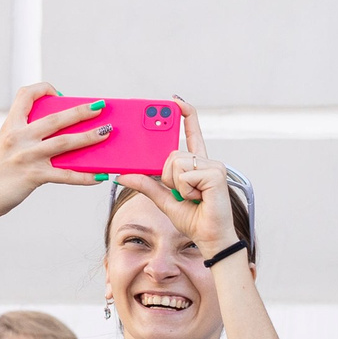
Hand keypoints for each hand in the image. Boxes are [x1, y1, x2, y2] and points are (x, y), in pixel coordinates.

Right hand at [0, 85, 114, 216]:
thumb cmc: (0, 170)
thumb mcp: (8, 145)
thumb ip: (28, 135)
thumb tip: (64, 132)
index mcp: (10, 125)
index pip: (25, 95)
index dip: (43, 89)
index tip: (59, 95)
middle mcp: (17, 137)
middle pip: (54, 118)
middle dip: (80, 111)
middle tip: (100, 107)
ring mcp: (26, 156)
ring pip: (64, 142)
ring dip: (89, 137)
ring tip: (107, 132)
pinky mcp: (33, 175)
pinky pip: (66, 175)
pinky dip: (85, 176)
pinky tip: (99, 176)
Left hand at [116, 100, 239, 256]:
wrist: (210, 237)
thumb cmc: (194, 220)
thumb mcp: (164, 200)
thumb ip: (146, 185)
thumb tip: (122, 176)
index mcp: (196, 165)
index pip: (192, 134)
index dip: (186, 116)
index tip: (176, 101)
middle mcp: (207, 161)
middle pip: (172, 153)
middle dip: (168, 175)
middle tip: (184, 193)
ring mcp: (213, 166)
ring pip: (176, 162)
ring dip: (177, 184)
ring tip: (193, 196)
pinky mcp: (215, 173)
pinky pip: (185, 174)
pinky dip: (186, 189)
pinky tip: (199, 197)